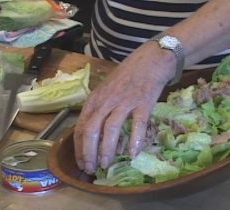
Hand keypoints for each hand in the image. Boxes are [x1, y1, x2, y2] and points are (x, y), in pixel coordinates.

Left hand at [74, 41, 175, 173]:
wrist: (149, 61)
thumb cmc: (126, 77)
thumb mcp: (106, 91)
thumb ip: (99, 110)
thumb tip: (94, 136)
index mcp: (95, 99)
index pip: (81, 126)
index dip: (79, 148)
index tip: (82, 163)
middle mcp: (106, 100)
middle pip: (91, 129)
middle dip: (89, 152)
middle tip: (92, 169)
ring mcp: (124, 101)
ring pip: (110, 129)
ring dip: (107, 150)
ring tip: (106, 164)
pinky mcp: (143, 103)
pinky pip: (137, 125)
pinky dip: (134, 141)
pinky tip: (132, 154)